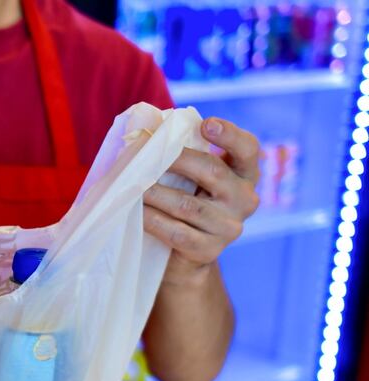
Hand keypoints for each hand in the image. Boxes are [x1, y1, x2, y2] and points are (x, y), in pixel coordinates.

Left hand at [143, 117, 259, 286]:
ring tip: (133, 186)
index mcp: (244, 175)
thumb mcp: (193, 178)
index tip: (206, 124)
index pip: (247, 149)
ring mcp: (229, 227)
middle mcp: (244, 199)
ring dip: (156, 193)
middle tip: (149, 156)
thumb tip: (151, 130)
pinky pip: (176, 231)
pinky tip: (138, 212)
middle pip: (213, 171)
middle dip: (177, 160)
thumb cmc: (186, 202)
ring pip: (188, 204)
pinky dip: (153, 220)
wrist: (185, 256)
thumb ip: (186, 156)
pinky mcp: (209, 249)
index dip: (229, 135)